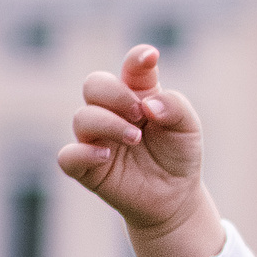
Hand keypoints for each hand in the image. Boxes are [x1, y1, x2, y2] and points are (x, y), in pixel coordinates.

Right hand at [58, 44, 222, 256]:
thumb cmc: (178, 156)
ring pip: (82, 118)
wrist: (175, 199)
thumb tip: (149, 104)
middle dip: (115, 94)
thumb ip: (175, 107)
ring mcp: (96, 139)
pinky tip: (106, 155)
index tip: (151, 58)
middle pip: (94, 84)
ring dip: (109, 124)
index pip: (132, 67)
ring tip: (135, 139)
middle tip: (140, 114)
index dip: (137, 58)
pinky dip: (83, 153)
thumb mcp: (188, 129)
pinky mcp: (87, 168)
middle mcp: (112, 111)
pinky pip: (68, 156)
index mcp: (138, 94)